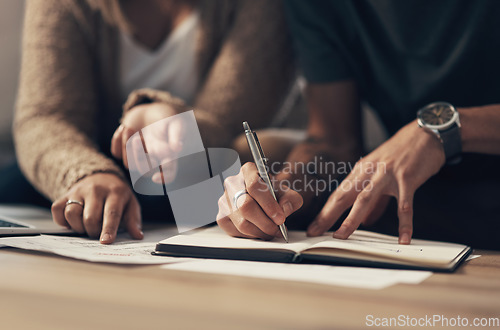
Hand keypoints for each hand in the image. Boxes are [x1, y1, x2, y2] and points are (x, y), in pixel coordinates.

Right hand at [51, 173, 143, 243]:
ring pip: (71, 214)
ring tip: (86, 226)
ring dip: (78, 227)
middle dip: (94, 231)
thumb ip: (133, 220)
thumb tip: (137, 236)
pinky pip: (58, 210)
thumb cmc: (117, 195)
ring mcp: (78, 191)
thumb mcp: (131, 204)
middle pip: (90, 218)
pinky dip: (63, 221)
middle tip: (98, 232)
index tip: (106, 241)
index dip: (108, 229)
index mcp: (115, 192)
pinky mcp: (65, 194)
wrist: (102, 176)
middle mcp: (95, 190)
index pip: (111, 213)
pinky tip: (74, 221)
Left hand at [111, 103, 182, 182]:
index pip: (169, 173)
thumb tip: (178, 148)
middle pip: (145, 171)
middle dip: (139, 157)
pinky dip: (117, 141)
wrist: (149, 109)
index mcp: (168, 156)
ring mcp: (138, 157)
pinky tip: (123, 127)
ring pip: (129, 165)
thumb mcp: (175, 122)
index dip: (164, 178)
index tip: (156, 177)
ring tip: (129, 128)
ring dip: (126, 146)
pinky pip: (117, 154)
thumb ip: (177, 134)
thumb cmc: (166, 116)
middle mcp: (154, 160)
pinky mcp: (125, 150)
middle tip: (137, 139)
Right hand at [216, 162, 302, 239]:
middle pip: (246, 206)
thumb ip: (291, 199)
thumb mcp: (286, 193)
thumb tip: (283, 209)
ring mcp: (224, 201)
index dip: (268, 204)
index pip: (254, 186)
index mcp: (248, 171)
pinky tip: (259, 231)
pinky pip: (236, 232)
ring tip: (271, 231)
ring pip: (242, 223)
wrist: (263, 201)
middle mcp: (232, 183)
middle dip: (266, 222)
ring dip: (260, 232)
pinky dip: (251, 236)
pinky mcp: (221, 217)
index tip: (280, 217)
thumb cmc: (273, 195)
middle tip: (278, 229)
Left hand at [307, 120, 445, 243]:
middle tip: (316, 231)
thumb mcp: (381, 173)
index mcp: (361, 171)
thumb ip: (374, 200)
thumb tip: (365, 221)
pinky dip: (404, 223)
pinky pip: (404, 205)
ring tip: (343, 236)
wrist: (424, 134)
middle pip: (344, 196)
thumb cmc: (401, 154)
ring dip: (352, 219)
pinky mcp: (407, 178)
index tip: (314, 227)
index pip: (338, 195)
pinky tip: (403, 238)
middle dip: (328, 215)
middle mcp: (369, 172)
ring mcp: (387, 175)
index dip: (325, 212)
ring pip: (365, 199)